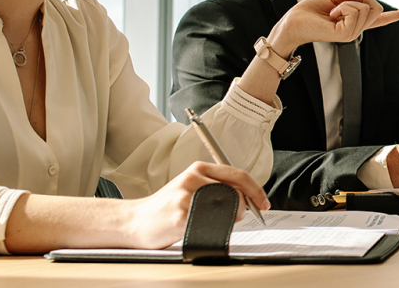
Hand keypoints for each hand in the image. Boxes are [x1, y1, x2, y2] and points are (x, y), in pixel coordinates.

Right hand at [121, 161, 270, 249]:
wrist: (134, 221)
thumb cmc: (165, 208)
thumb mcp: (189, 187)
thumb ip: (215, 187)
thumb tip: (247, 198)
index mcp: (198, 168)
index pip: (238, 174)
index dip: (256, 190)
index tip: (263, 203)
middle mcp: (194, 178)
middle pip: (237, 192)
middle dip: (243, 208)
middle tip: (235, 217)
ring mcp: (187, 196)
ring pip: (228, 208)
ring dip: (229, 220)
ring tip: (211, 223)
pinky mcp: (182, 214)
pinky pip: (212, 223)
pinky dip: (213, 229)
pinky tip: (199, 228)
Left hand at [269, 0, 398, 54]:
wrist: (293, 22)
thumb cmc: (310, 10)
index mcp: (355, 20)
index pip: (380, 18)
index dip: (397, 14)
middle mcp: (358, 28)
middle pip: (376, 5)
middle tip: (338, 3)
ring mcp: (354, 33)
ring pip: (366, 6)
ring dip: (347, 1)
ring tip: (332, 11)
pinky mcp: (347, 34)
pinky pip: (355, 9)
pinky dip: (342, 5)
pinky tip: (332, 14)